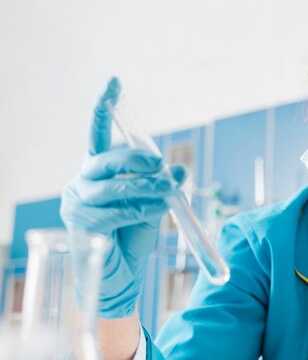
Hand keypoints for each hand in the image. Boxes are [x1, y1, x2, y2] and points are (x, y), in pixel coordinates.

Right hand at [61, 78, 185, 318]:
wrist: (120, 277)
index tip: (114, 82)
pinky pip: (116, 211)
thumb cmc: (132, 238)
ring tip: (169, 192)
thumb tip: (179, 169)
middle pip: (107, 159)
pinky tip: (158, 210)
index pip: (98, 135)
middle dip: (138, 161)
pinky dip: (142, 208)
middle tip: (161, 168)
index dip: (104, 109)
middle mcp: (82, 182)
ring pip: (114, 186)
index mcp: (98, 172)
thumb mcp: (153, 206)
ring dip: (147, 188)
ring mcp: (77, 203)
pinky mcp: (81, 225)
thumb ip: (162, 186)